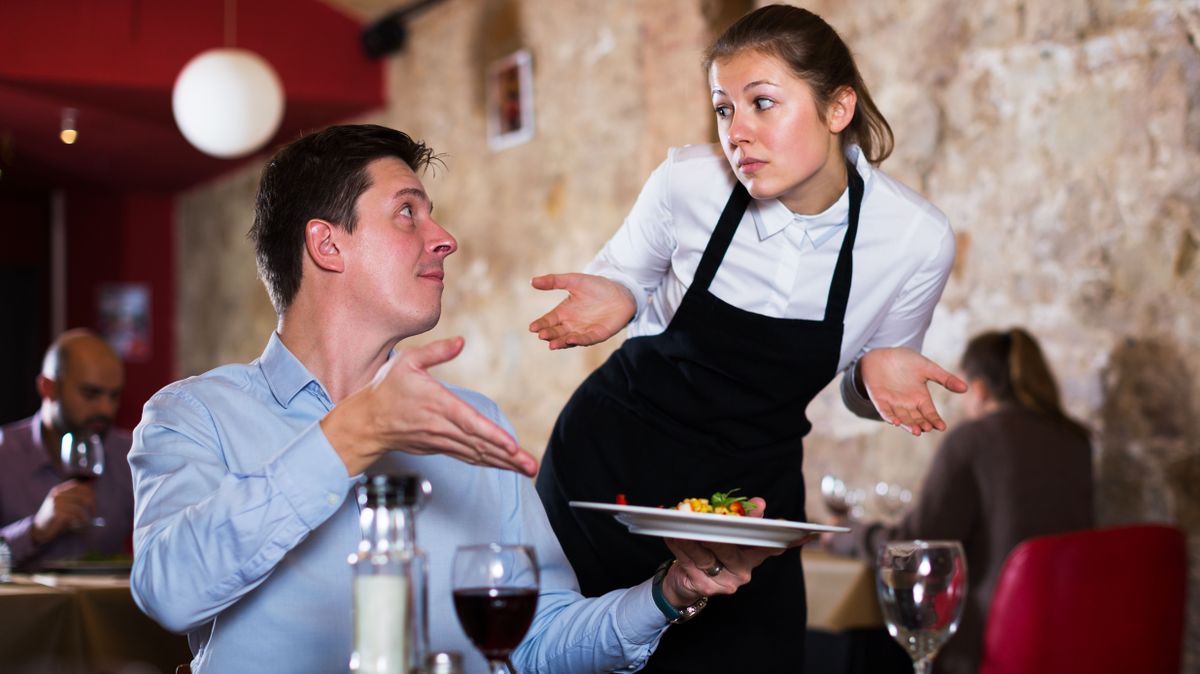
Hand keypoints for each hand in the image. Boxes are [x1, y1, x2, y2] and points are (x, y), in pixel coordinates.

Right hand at [32, 480, 95, 544]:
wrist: (38, 530)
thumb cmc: (55, 517)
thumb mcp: (63, 504)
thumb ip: (75, 498)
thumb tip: (93, 492)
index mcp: (59, 490)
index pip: (81, 486)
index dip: (90, 493)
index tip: (93, 502)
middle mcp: (58, 494)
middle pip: (83, 496)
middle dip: (92, 505)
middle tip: (93, 513)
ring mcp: (56, 503)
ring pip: (80, 508)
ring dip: (86, 517)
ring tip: (86, 522)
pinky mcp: (57, 513)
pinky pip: (75, 516)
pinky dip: (80, 522)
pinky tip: (79, 526)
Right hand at [322, 337, 538, 476]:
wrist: (366, 422)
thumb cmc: (387, 388)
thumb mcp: (407, 361)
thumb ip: (436, 351)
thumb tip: (461, 341)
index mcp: (437, 404)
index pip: (470, 423)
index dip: (492, 436)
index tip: (512, 446)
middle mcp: (441, 426)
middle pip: (479, 445)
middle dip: (508, 457)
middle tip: (531, 466)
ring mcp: (440, 440)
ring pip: (476, 454)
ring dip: (503, 463)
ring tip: (527, 469)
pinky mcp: (438, 447)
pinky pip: (467, 457)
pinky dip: (487, 462)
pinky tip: (504, 465)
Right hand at [529, 273, 635, 348]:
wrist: (622, 291)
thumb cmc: (597, 286)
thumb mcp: (574, 280)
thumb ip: (554, 281)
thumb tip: (532, 281)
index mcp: (564, 312)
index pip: (549, 321)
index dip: (540, 324)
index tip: (532, 328)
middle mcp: (572, 324)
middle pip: (556, 332)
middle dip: (549, 335)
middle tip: (541, 335)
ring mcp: (584, 331)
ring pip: (569, 339)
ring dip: (560, 342)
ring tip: (552, 344)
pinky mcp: (598, 335)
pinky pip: (586, 339)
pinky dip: (578, 341)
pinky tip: (570, 340)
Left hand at [660, 498, 788, 606]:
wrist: (688, 583)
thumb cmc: (713, 553)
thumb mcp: (729, 536)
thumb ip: (742, 518)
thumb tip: (758, 502)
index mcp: (752, 557)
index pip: (766, 547)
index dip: (773, 539)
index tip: (784, 529)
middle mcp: (742, 572)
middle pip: (730, 551)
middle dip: (717, 536)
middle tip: (708, 524)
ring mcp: (723, 582)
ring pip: (705, 557)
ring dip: (690, 540)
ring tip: (681, 526)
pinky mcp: (704, 587)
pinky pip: (688, 563)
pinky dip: (677, 547)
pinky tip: (670, 535)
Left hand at [859, 347, 968, 435]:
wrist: (884, 353)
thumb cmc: (906, 360)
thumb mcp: (928, 368)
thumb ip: (945, 378)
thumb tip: (966, 388)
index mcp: (921, 398)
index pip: (930, 413)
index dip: (935, 420)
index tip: (942, 427)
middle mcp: (908, 404)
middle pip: (916, 419)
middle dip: (922, 425)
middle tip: (927, 428)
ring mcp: (893, 403)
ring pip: (902, 418)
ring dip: (908, 425)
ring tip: (917, 431)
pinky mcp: (879, 399)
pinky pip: (885, 411)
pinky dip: (890, 417)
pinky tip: (896, 422)